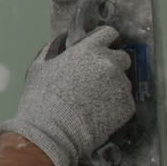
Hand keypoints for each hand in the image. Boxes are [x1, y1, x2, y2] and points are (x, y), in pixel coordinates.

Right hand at [0, 25, 134, 165]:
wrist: (52, 132)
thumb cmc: (42, 100)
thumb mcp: (39, 68)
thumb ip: (52, 50)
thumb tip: (59, 41)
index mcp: (88, 50)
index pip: (108, 33)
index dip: (104, 39)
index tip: (101, 46)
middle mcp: (109, 64)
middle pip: (122, 57)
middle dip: (112, 64)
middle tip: (95, 77)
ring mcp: (121, 86)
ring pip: (123, 81)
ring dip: (113, 86)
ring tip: (93, 100)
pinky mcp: (127, 107)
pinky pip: (125, 101)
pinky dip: (115, 105)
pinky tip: (98, 112)